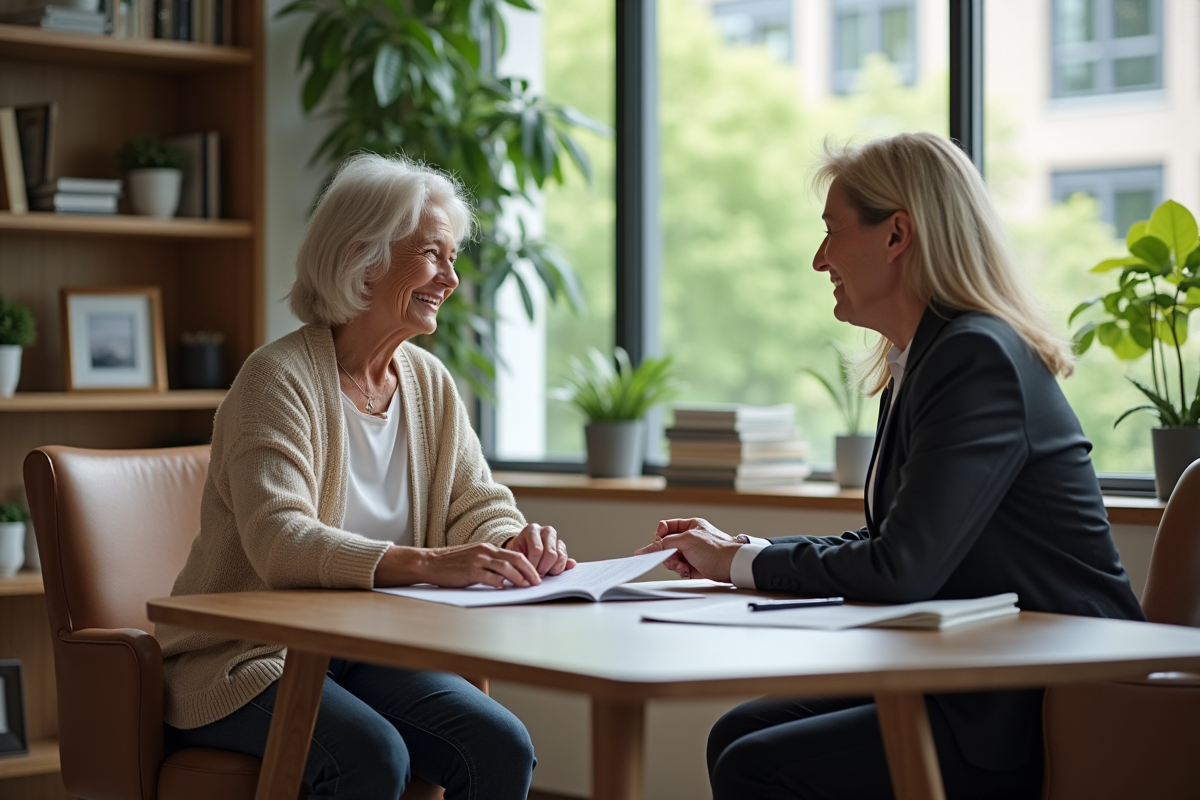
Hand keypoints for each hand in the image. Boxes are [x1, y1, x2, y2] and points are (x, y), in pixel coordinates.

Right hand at [376, 542, 541, 588]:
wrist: (430, 563)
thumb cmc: (452, 564)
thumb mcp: (474, 558)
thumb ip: (490, 564)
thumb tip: (507, 577)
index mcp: (488, 548)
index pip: (515, 554)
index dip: (529, 565)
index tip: (536, 576)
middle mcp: (485, 551)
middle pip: (515, 559)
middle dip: (529, 571)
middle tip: (537, 582)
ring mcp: (478, 560)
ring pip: (505, 567)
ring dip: (519, 577)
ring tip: (526, 586)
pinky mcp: (470, 571)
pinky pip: (489, 577)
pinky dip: (499, 583)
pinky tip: (505, 589)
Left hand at [503, 523, 576, 576]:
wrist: (524, 547)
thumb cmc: (518, 551)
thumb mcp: (516, 554)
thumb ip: (521, 561)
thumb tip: (531, 569)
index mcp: (532, 530)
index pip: (537, 550)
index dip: (533, 565)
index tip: (529, 573)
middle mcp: (546, 531)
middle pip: (550, 554)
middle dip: (544, 568)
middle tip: (537, 575)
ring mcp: (556, 538)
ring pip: (560, 557)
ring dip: (552, 569)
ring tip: (543, 573)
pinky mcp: (563, 547)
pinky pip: (566, 559)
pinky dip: (560, 568)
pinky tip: (552, 571)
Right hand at [634, 518, 739, 582]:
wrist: (732, 566)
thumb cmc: (716, 549)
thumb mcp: (687, 540)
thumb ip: (666, 542)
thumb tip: (650, 548)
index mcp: (690, 526)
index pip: (666, 527)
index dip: (660, 536)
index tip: (659, 544)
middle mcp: (690, 538)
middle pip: (667, 545)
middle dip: (668, 553)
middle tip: (673, 558)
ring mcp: (692, 553)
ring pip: (672, 558)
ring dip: (674, 564)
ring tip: (683, 566)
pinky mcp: (694, 566)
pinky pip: (679, 568)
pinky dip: (680, 571)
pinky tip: (687, 571)